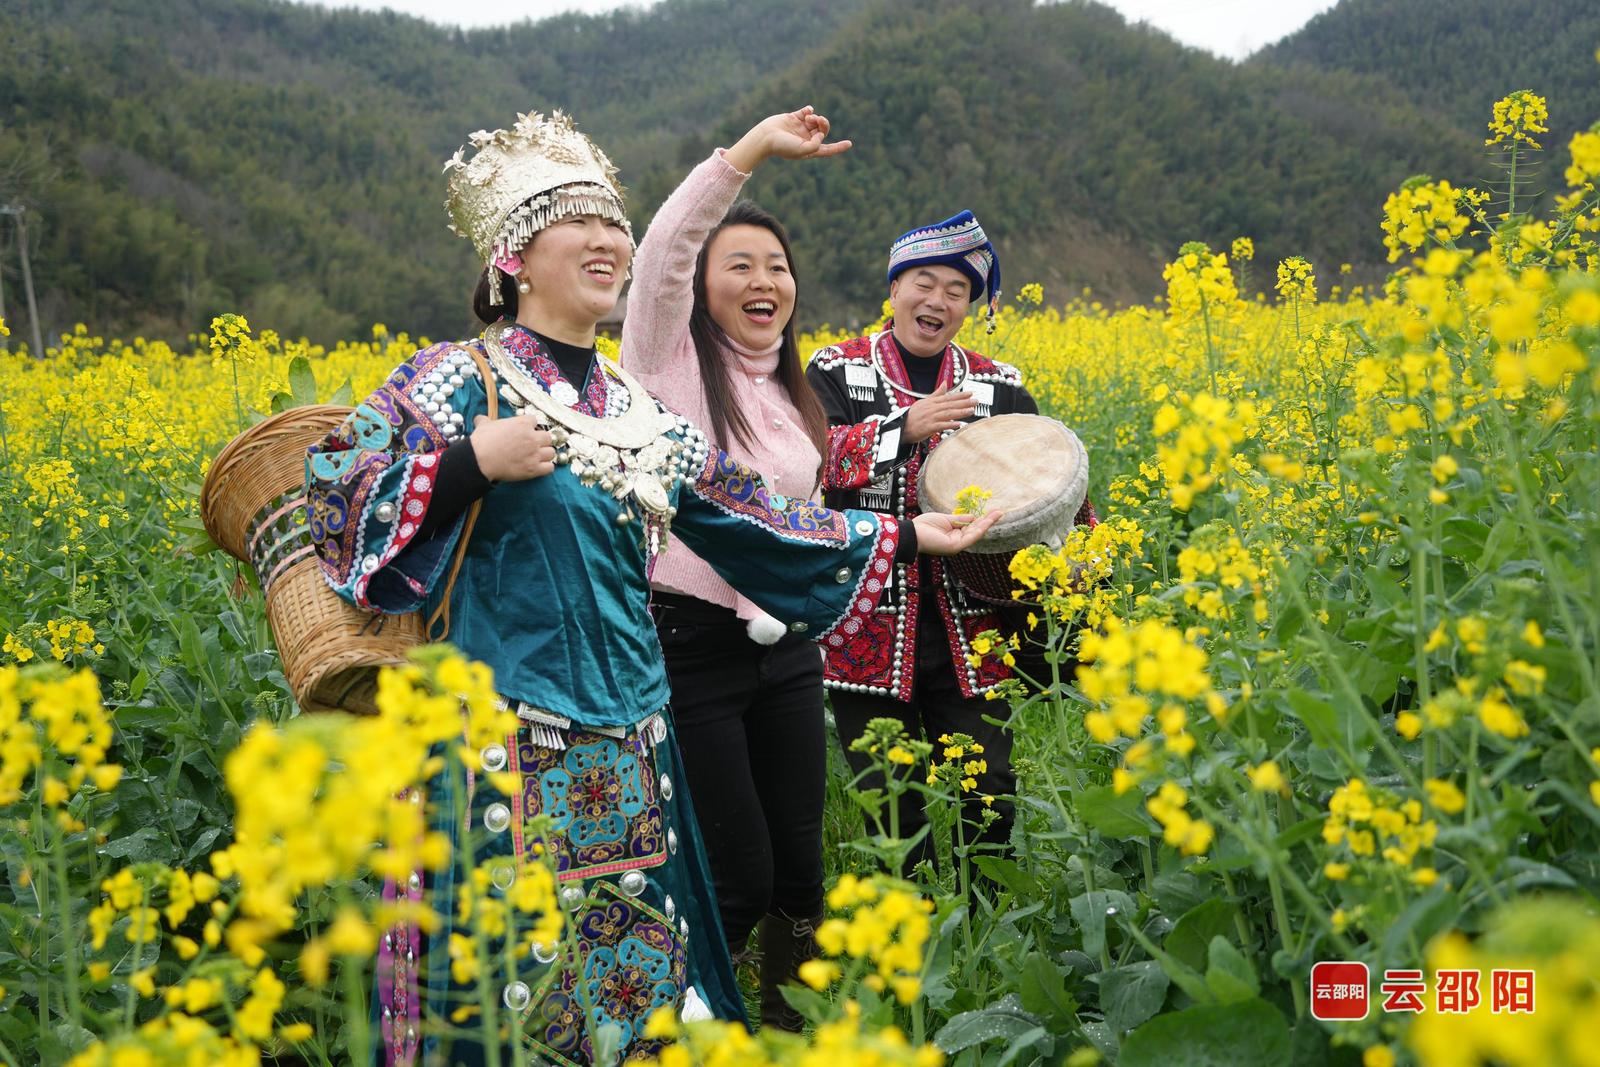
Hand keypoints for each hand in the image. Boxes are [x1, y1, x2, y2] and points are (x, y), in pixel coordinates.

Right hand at [470, 414, 555, 481]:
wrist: (479, 460)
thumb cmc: (482, 442)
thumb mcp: (484, 425)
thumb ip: (486, 420)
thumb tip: (480, 419)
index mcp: (523, 424)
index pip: (535, 420)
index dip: (530, 426)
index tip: (526, 431)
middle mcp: (532, 438)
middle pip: (548, 437)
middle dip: (541, 441)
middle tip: (533, 445)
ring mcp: (534, 454)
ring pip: (551, 452)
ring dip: (545, 454)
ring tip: (537, 457)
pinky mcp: (534, 469)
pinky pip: (550, 468)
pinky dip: (546, 468)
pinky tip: (539, 467)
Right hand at [724, 106, 851, 171]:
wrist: (765, 137)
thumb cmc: (782, 146)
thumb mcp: (802, 150)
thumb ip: (815, 144)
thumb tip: (820, 133)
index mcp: (809, 149)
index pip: (827, 149)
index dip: (838, 147)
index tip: (849, 144)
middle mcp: (805, 139)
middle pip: (823, 131)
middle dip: (824, 124)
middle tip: (819, 121)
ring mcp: (799, 128)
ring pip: (815, 120)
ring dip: (816, 118)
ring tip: (809, 118)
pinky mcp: (793, 118)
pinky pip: (806, 112)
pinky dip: (810, 110)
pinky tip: (808, 112)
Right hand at [904, 386, 976, 441]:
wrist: (901, 427)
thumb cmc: (913, 415)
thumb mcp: (924, 402)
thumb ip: (936, 393)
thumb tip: (945, 383)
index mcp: (932, 402)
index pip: (949, 397)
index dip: (960, 395)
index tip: (971, 393)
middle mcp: (932, 408)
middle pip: (951, 404)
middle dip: (964, 402)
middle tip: (976, 401)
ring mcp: (931, 417)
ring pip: (948, 413)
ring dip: (960, 412)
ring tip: (971, 411)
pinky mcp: (928, 427)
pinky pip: (941, 425)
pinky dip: (950, 425)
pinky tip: (959, 424)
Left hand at [911, 510, 1003, 555]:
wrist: (913, 533)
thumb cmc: (925, 526)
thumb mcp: (946, 519)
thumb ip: (960, 519)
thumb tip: (974, 517)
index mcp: (955, 535)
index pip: (972, 527)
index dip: (982, 519)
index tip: (992, 512)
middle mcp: (958, 541)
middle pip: (976, 530)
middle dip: (988, 521)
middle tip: (1000, 512)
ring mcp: (957, 545)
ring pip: (976, 533)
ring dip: (988, 523)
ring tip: (998, 514)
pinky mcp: (955, 547)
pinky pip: (970, 536)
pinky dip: (980, 528)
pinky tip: (987, 521)